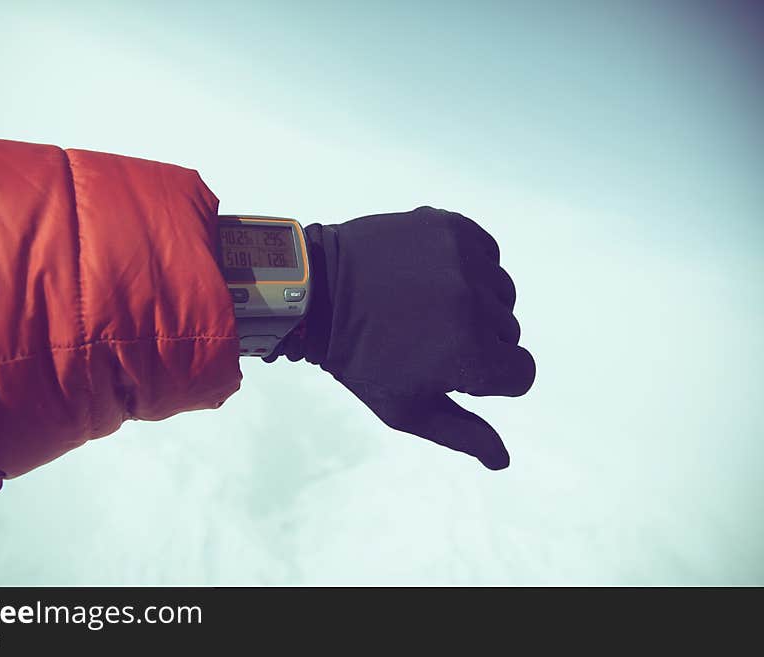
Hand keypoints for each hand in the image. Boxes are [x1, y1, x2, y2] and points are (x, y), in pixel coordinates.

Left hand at [264, 206, 534, 468]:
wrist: (316, 292)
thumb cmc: (358, 358)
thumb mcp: (406, 408)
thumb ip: (462, 435)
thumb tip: (504, 461)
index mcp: (469, 352)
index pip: (521, 374)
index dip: (489, 379)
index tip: (452, 368)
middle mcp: (475, 301)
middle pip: (509, 333)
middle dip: (478, 341)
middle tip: (427, 336)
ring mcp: (463, 259)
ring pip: (501, 293)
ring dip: (476, 303)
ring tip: (427, 306)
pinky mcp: (451, 226)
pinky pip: (487, 254)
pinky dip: (469, 266)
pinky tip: (431, 277)